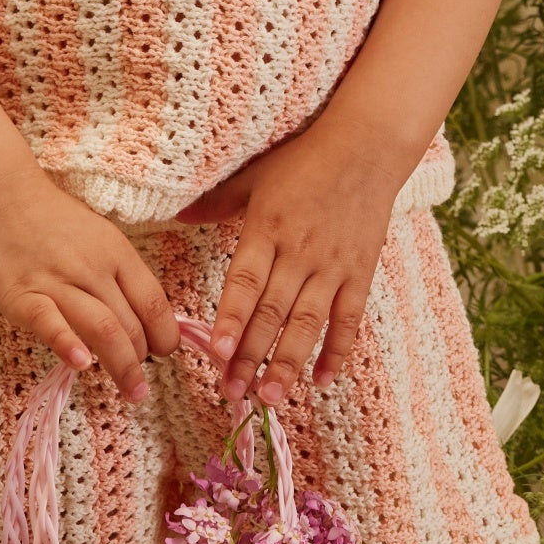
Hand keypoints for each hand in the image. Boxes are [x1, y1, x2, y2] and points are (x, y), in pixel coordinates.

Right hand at [0, 159, 180, 402]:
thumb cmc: (51, 219)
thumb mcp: (99, 237)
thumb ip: (117, 274)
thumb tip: (140, 316)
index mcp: (116, 253)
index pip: (153, 301)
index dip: (166, 333)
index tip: (166, 353)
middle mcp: (93, 269)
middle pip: (131, 322)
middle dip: (143, 360)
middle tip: (142, 385)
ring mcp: (58, 282)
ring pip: (103, 328)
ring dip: (122, 366)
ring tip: (132, 392)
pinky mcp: (23, 296)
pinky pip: (50, 322)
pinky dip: (67, 344)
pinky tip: (81, 364)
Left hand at [175, 121, 409, 404]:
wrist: (366, 146)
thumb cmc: (304, 159)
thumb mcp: (255, 176)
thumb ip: (217, 202)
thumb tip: (176, 216)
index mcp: (268, 227)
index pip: (246, 281)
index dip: (232, 318)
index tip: (217, 352)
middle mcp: (300, 251)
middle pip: (273, 311)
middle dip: (252, 355)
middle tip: (233, 392)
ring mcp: (332, 265)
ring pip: (309, 321)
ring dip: (290, 362)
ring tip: (272, 397)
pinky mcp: (360, 272)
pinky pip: (350, 318)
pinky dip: (339, 350)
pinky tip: (324, 380)